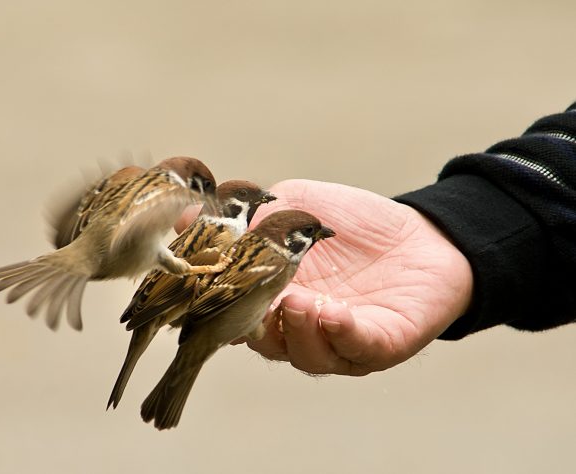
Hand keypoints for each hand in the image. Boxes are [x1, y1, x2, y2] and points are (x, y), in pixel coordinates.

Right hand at [176, 179, 472, 375]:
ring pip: (306, 354)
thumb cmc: (349, 222)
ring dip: (296, 330)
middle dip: (252, 324)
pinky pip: (355, 349)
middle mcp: (299, 328)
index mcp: (272, 298)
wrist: (420, 233)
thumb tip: (185, 216)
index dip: (214, 303)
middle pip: (264, 341)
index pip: (233, 311)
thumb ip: (244, 218)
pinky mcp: (379, 344)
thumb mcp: (290, 207)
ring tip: (295, 301)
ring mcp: (338, 341)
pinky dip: (339, 333)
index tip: (200, 288)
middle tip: (248, 299)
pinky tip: (332, 311)